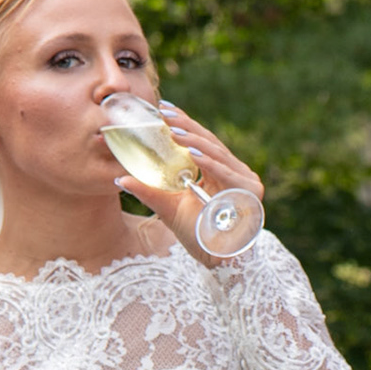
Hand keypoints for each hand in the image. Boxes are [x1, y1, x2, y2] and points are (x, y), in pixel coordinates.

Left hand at [116, 100, 264, 267]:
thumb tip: (118, 179)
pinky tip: (190, 152)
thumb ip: (148, 191)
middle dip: (186, 126)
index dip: (184, 124)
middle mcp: (235, 173)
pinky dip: (209, 162)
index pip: (201, 142)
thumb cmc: (198, 236)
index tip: (164, 108)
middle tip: (164, 113)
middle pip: (209, 142)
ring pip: (217, 152)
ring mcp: (245, 181)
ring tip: (172, 130)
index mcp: (219, 172)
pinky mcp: (251, 191)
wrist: (218, 261)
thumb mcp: (168, 208)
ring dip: (194, 140)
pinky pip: (226, 172)